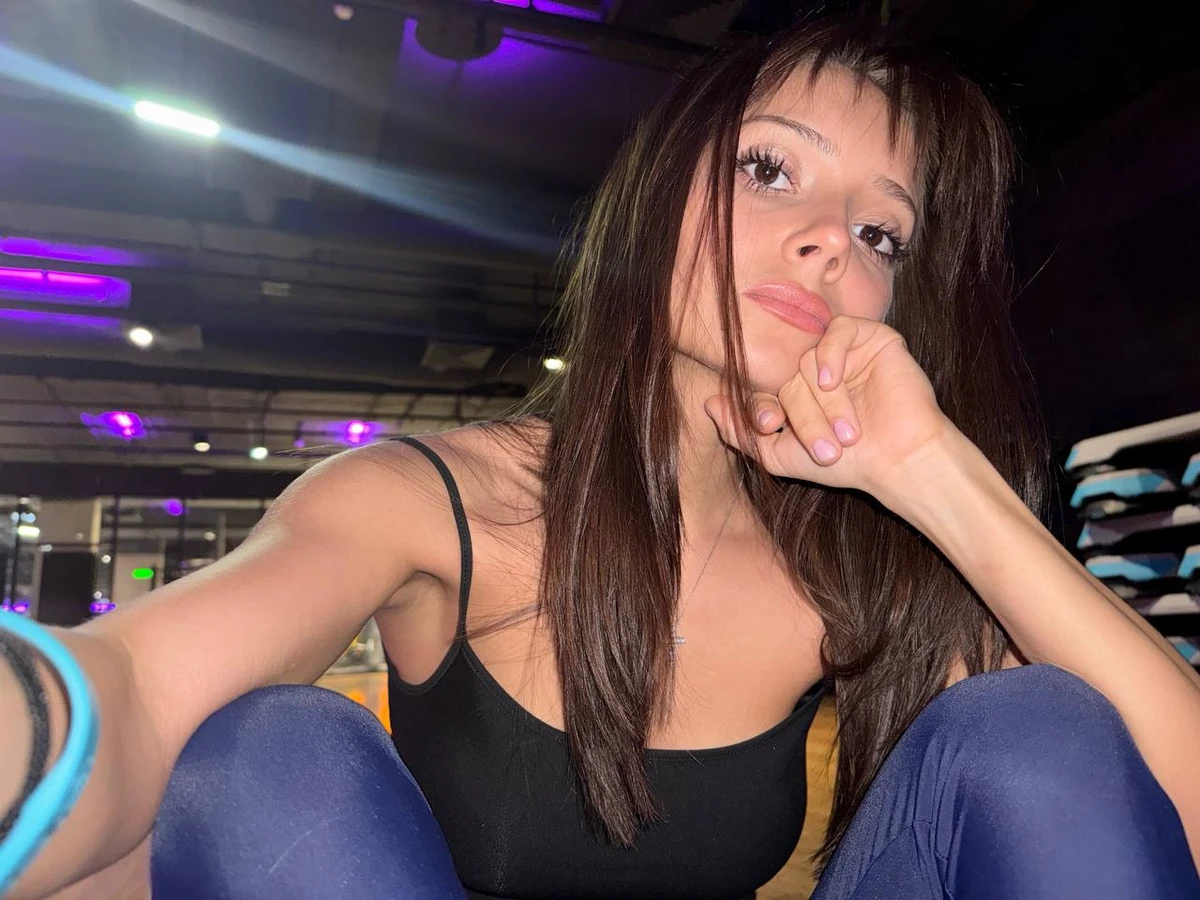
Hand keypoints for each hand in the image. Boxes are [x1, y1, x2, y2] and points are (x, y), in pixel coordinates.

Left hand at [704, 315, 956, 499]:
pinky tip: (833, 380)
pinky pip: (837, 331)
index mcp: (794, 394)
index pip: (762, 389)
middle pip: (786, 378)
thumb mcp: (781, 457)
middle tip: (825, 450)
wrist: (900, 462)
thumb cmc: (848, 464)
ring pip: (808, 360)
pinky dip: (829, 355)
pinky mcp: (872, 338)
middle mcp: (815, 371)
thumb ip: (742, 433)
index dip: (759, 406)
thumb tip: (708, 403)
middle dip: (803, 416)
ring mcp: (842, 353)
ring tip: (847, 433)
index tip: (770, 426)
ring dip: (825, 402)